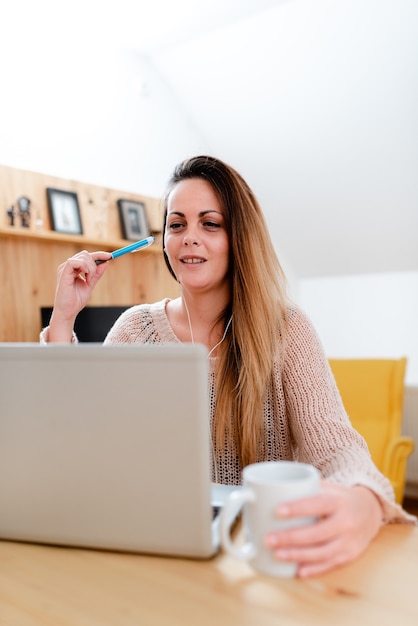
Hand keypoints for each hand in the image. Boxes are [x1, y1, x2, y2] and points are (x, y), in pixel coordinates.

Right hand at [48, 250, 110, 341]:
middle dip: (95, 263)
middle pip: (85, 254)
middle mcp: (68, 267)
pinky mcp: (63, 273)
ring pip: (83, 257)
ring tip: (88, 280)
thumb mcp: (90, 284)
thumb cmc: (76, 300)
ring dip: (91, 268)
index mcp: (73, 269)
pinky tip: (86, 278)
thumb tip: (106, 262)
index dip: (99, 254)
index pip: (87, 256)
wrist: (69, 312)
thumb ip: (97, 273)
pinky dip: (84, 268)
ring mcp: (64, 269)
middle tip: (93, 278)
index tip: (110, 256)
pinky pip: (74, 262)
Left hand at [265, 481, 382, 577]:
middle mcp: (346, 522)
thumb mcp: (328, 487)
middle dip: (290, 537)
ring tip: (277, 554)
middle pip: (316, 533)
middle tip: (269, 539)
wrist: (370, 511)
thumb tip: (273, 488)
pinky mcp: (350, 555)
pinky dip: (314, 569)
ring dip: (298, 555)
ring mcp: (349, 541)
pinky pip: (330, 565)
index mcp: (339, 501)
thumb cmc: (340, 498)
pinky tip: (298, 571)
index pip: (317, 504)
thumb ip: (306, 488)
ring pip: (322, 552)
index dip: (297, 508)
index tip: (277, 511)